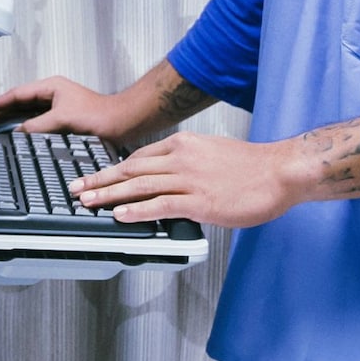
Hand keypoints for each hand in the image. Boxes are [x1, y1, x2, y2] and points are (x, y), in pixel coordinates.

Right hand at [0, 75, 133, 140]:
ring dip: (13, 120)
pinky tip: (21, 137)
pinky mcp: (65, 119)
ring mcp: (59, 106)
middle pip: (20, 101)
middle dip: (1, 110)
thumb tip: (19, 132)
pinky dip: (26, 128)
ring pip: (29, 112)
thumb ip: (37, 126)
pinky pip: (38, 122)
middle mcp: (54, 94)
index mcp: (52, 87)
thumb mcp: (62, 120)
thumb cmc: (100, 116)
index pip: (17, 93)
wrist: (122, 123)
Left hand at [72, 131, 295, 227]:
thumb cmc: (253, 168)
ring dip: (109, 195)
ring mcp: (190, 179)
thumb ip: (188, 164)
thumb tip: (169, 181)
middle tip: (78, 189)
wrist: (282, 171)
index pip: (139, 157)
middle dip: (100, 180)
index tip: (96, 177)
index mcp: (184, 145)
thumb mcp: (212, 154)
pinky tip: (119, 216)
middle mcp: (181, 158)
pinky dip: (136, 210)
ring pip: (139, 186)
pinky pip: (160, 205)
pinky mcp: (200, 201)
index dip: (114, 169)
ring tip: (88, 203)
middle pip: (131, 170)